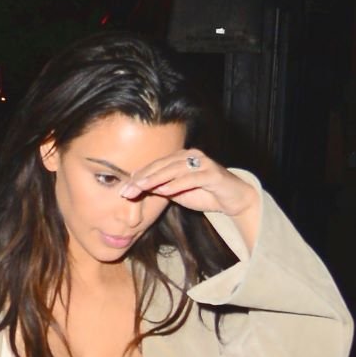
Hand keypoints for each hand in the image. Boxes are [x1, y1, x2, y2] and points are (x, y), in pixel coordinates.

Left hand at [120, 148, 260, 251]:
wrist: (233, 200)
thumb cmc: (203, 194)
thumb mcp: (176, 193)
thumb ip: (159, 187)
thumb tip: (136, 187)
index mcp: (180, 158)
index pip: (155, 166)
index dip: (138, 177)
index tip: (122, 188)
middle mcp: (190, 156)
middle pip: (161, 166)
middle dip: (142, 178)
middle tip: (126, 190)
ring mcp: (203, 163)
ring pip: (174, 170)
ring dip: (155, 179)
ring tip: (140, 188)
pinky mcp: (213, 174)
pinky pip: (191, 178)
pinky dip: (176, 184)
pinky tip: (164, 191)